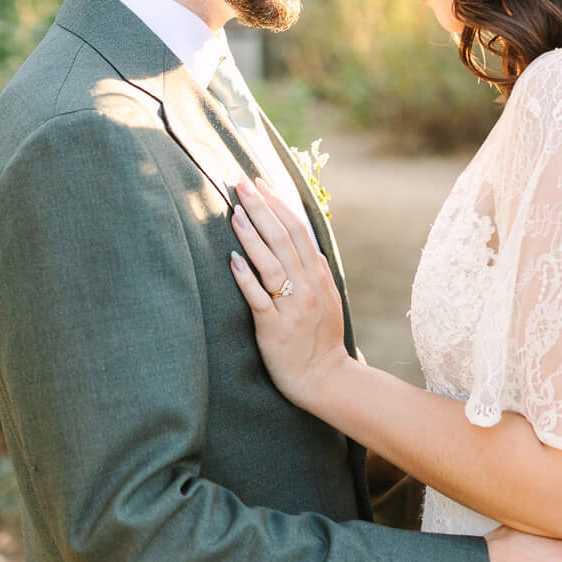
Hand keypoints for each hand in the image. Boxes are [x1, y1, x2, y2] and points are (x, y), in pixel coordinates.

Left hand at [230, 178, 351, 408]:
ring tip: (234, 212)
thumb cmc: (321, 339)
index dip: (278, 204)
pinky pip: (259, 298)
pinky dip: (246, 277)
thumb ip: (317, 271)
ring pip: (270, 263)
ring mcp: (292, 306)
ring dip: (251, 235)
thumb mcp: (328, 298)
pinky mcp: (274, 327)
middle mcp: (307, 286)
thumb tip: (307, 244)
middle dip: (261, 208)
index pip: (298, 231)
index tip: (261, 183)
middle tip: (241, 184)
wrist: (324, 379)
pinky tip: (233, 259)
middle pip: (282, 239)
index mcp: (318, 276)